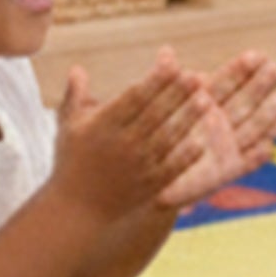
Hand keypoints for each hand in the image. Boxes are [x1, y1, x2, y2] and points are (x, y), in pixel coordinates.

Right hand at [53, 54, 211, 223]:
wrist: (76, 212)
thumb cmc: (71, 164)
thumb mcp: (68, 129)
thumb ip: (75, 97)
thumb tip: (77, 69)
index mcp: (101, 127)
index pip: (133, 98)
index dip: (154, 81)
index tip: (173, 64)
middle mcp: (120, 145)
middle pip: (154, 115)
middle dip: (176, 95)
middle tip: (197, 76)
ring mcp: (136, 167)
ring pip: (166, 139)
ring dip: (187, 119)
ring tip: (207, 101)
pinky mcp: (149, 186)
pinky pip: (172, 168)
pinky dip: (186, 156)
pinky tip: (203, 142)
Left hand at [159, 54, 275, 210]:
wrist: (146, 177)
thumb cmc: (149, 135)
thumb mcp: (153, 106)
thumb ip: (163, 80)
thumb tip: (166, 51)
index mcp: (206, 101)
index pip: (228, 81)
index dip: (241, 69)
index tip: (256, 55)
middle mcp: (222, 121)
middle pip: (245, 100)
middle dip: (260, 86)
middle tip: (272, 68)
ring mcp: (228, 146)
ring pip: (253, 128)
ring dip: (267, 116)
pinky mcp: (228, 171)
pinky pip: (247, 163)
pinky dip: (257, 156)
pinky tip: (268, 147)